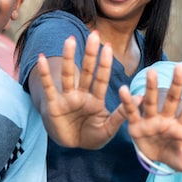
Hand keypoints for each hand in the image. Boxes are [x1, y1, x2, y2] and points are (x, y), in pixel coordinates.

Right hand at [34, 31, 126, 148]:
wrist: (72, 147)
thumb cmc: (92, 137)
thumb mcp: (108, 128)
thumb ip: (121, 114)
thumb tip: (140, 97)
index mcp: (96, 100)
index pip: (101, 79)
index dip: (104, 64)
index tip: (108, 46)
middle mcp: (82, 95)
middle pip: (87, 72)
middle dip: (90, 54)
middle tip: (94, 34)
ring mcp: (67, 99)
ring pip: (68, 75)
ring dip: (68, 58)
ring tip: (69, 40)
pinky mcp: (54, 105)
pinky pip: (49, 87)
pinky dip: (45, 74)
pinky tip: (41, 58)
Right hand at [120, 64, 181, 181]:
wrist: (154, 158)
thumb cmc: (174, 156)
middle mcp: (167, 119)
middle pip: (172, 100)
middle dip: (176, 85)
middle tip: (180, 67)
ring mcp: (151, 120)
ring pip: (151, 102)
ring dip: (151, 88)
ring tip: (151, 72)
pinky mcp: (136, 125)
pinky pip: (131, 112)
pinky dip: (128, 102)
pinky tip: (123, 90)